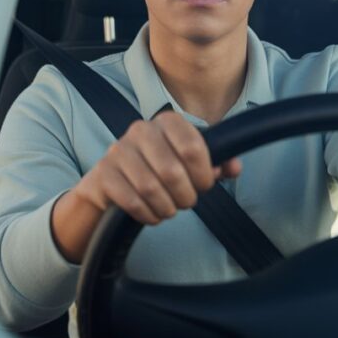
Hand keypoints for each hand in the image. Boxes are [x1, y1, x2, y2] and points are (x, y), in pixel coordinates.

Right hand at [71, 111, 241, 225]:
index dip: (203, 174)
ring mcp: (118, 151)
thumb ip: (215, 164)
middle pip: (173, 171)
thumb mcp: (187, 164)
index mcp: (166, 122)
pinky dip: (147, 214)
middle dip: (185, 196)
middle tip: (185, 202)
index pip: (193, 147)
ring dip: (166, 208)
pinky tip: (151, 214)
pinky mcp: (103, 174)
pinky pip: (132, 201)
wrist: (109, 184)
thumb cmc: (156, 171)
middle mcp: (140, 130)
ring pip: (151, 189)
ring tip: (169, 210)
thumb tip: (233, 168)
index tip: (203, 185)